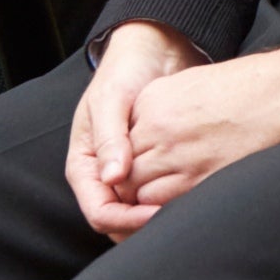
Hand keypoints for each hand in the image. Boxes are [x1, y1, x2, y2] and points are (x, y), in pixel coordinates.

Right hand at [67, 21, 201, 241]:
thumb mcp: (112, 99)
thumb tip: (113, 177)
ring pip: (139, 214)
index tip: (158, 214)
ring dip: (160, 218)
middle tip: (180, 219)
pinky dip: (173, 201)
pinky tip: (195, 198)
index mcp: (84, 166)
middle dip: (144, 228)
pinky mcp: (151, 168)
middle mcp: (103, 176)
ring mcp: (127, 175)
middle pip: (119, 222)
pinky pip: (158, 197)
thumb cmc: (125, 71)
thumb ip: (110, 138)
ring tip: (189, 211)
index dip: (127, 221)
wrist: (153, 52)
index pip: (100, 212)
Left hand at [123, 46, 279, 207]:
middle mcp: (157, 128)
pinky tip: (177, 199)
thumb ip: (156, 109)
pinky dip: (162, 207)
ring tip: (163, 193)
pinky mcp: (200, 177)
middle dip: (129, 180)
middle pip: (123, 167)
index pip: (119, 141)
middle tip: (146, 185)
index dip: (127, 156)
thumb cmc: (242, 86)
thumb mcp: (187, 83)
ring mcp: (178, 154)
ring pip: (137, 190)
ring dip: (144, 196)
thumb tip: (141, 137)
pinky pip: (162, 203)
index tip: (140, 162)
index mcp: (151, 102)